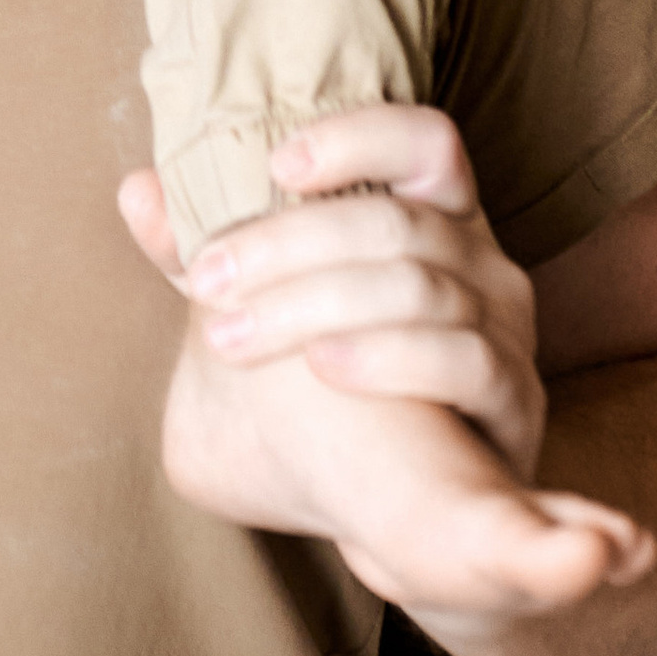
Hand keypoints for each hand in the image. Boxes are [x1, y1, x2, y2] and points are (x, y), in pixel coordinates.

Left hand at [122, 106, 553, 480]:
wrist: (418, 516)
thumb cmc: (348, 394)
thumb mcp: (283, 313)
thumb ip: (223, 257)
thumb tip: (138, 191)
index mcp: (436, 217)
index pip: (425, 143)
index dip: (358, 139)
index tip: (276, 164)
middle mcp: (483, 261)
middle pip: (396, 222)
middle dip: (286, 244)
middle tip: (203, 279)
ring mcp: (508, 330)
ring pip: (420, 288)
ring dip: (311, 305)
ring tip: (230, 336)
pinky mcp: (518, 403)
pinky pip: (464, 361)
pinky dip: (387, 357)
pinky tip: (322, 368)